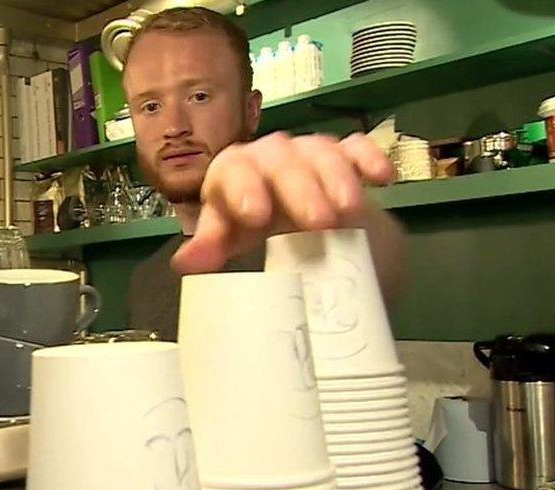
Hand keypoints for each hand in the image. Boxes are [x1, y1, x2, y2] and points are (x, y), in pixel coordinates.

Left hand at [171, 131, 394, 273]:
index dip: (241, 188)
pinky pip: (358, 147)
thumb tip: (184, 262)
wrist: (304, 225)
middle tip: (319, 222)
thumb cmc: (257, 229)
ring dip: (337, 178)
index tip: (256, 215)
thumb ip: (212, 245)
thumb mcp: (233, 238)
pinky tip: (383, 178)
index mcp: (235, 173)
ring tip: (349, 211)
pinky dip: (370, 159)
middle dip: (299, 189)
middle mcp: (270, 156)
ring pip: (321, 151)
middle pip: (280, 160)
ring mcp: (309, 152)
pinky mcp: (346, 155)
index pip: (231, 169)